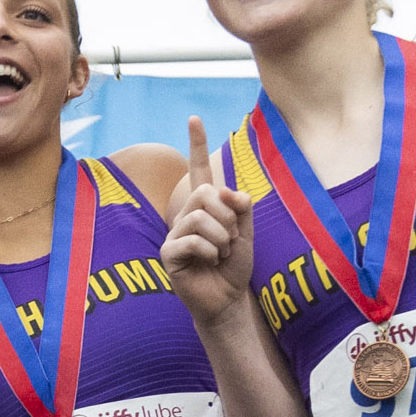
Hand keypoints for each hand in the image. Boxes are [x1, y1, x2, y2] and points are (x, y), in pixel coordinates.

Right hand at [162, 116, 256, 322]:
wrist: (227, 299)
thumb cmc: (234, 265)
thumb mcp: (247, 231)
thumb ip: (242, 206)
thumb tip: (229, 192)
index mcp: (204, 206)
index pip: (198, 170)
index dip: (197, 144)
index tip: (194, 118)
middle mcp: (185, 215)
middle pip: (205, 193)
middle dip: (228, 217)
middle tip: (230, 240)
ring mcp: (174, 234)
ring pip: (200, 217)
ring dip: (221, 237)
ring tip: (221, 253)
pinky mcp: (168, 253)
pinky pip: (192, 240)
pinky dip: (209, 251)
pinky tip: (208, 262)